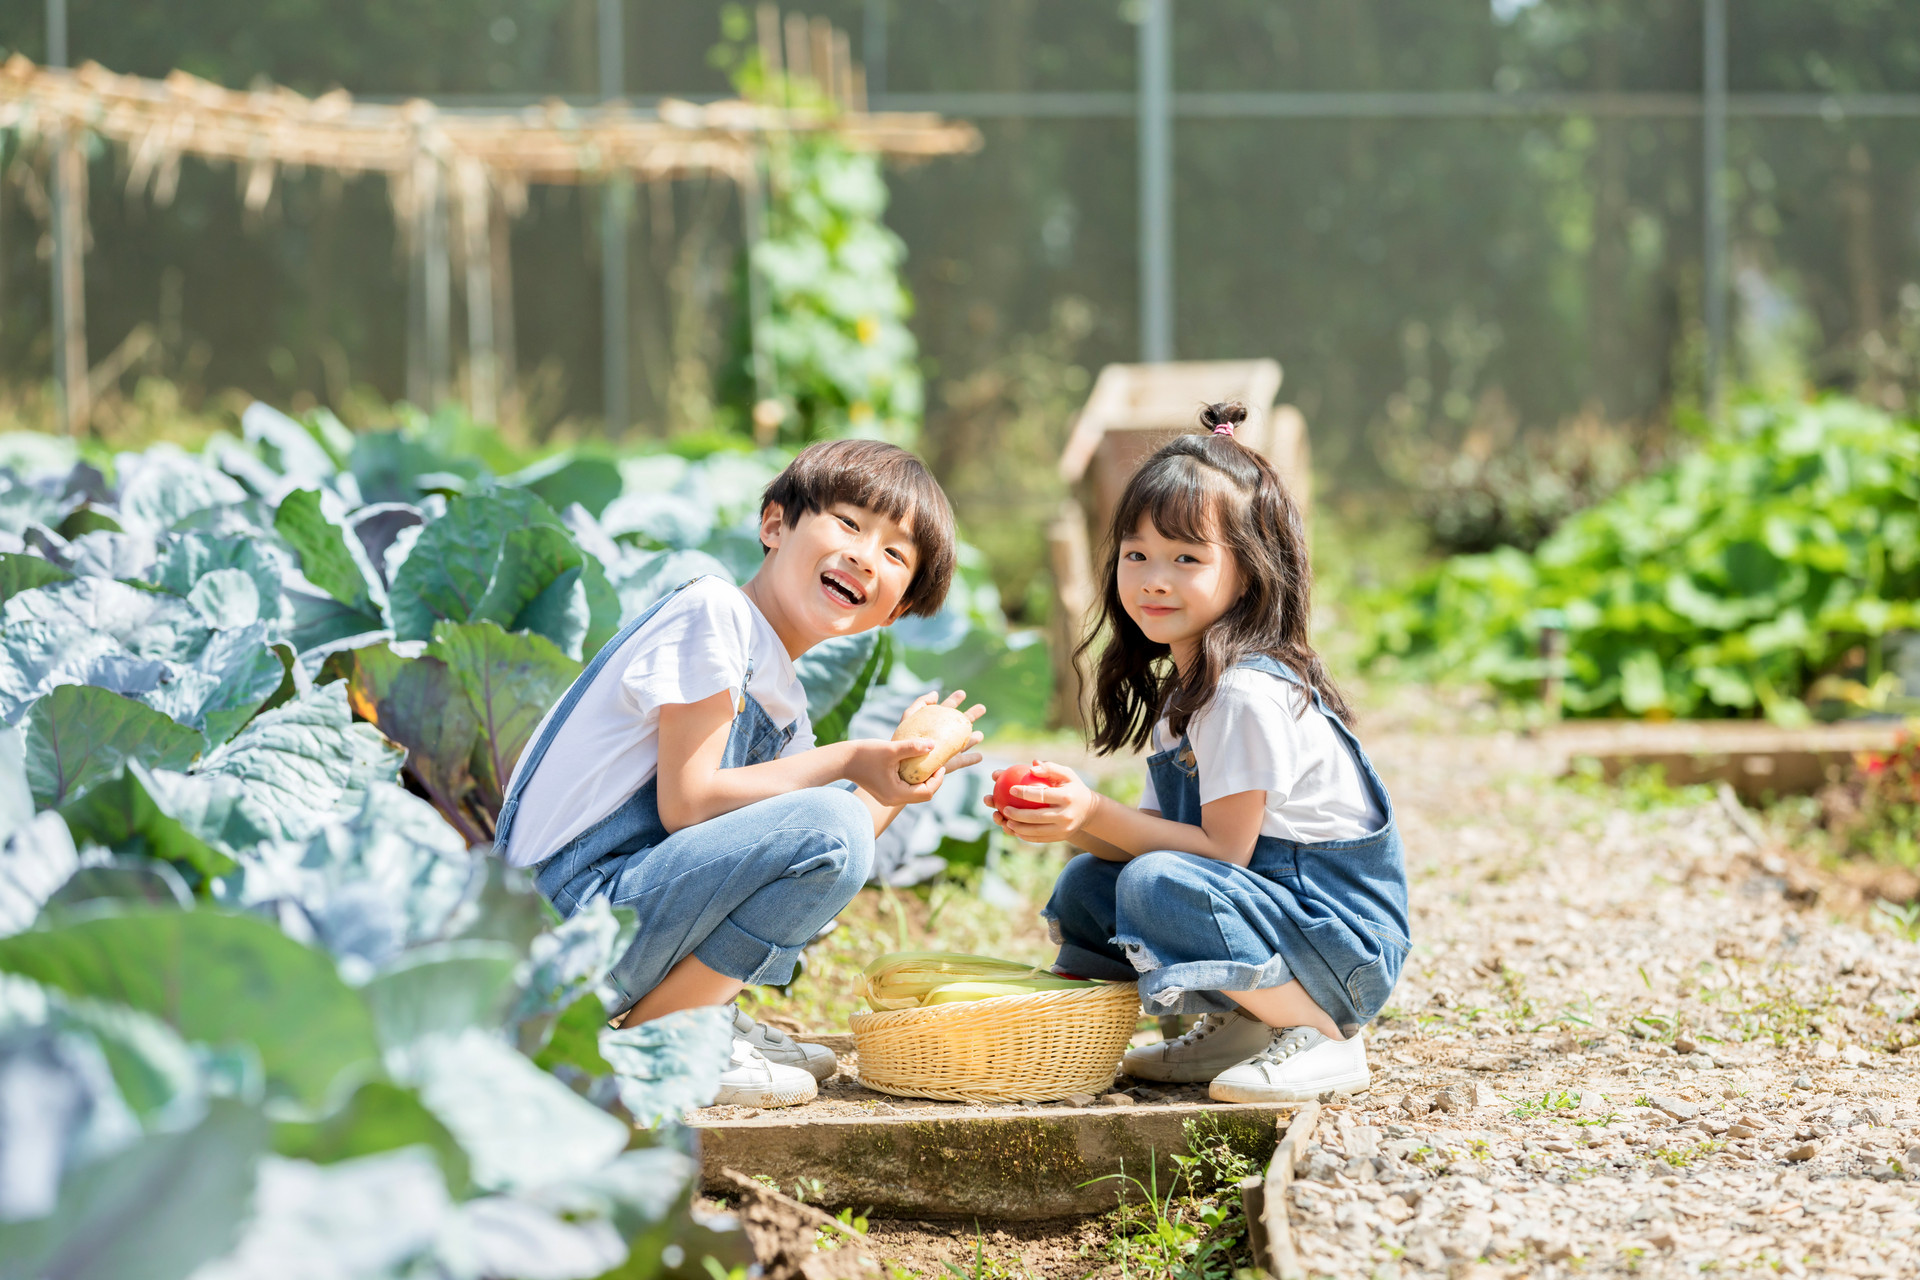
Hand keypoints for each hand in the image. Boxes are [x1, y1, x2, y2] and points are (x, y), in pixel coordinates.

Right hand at [846, 689, 985, 806]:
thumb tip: (934, 744)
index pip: (927, 792)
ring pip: (915, 790)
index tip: (939, 763)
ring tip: (928, 761)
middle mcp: (893, 799)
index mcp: (897, 794)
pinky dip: (913, 777)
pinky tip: (914, 763)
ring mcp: (889, 796)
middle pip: (923, 793)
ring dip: (923, 777)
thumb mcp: (891, 750)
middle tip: (937, 762)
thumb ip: (913, 747)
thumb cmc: (864, 754)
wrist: (841, 760)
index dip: (937, 778)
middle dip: (932, 778)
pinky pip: (906, 786)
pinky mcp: (885, 790)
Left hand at [987, 761, 1096, 843]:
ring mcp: (1064, 829)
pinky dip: (1026, 836)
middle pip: (1037, 817)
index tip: (1011, 789)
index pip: (1042, 795)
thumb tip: (1032, 766)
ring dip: (1019, 828)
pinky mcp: (1061, 837)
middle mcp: (1066, 815)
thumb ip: (1050, 768)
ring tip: (1006, 822)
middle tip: (1004, 809)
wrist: (1089, 810)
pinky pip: (1040, 838)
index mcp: (1067, 797)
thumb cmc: (1072, 787)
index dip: (1025, 793)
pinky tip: (1014, 830)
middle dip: (1018, 815)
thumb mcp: (1066, 774)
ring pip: (1037, 831)